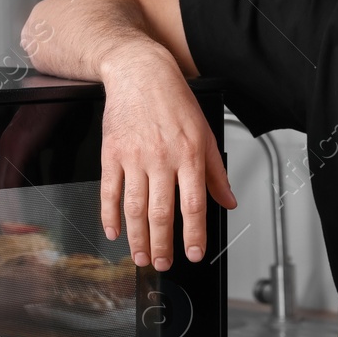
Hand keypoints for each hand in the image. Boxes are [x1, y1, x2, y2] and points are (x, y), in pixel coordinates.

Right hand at [100, 47, 234, 270]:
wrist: (139, 73)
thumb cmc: (174, 100)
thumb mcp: (205, 133)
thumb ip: (216, 172)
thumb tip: (228, 202)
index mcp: (190, 154)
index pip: (194, 204)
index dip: (194, 234)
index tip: (194, 254)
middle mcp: (162, 158)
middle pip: (161, 212)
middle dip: (162, 245)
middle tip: (161, 264)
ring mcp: (134, 157)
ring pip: (135, 207)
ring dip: (137, 238)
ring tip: (140, 257)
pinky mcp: (112, 153)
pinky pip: (109, 191)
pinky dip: (109, 216)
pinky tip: (114, 232)